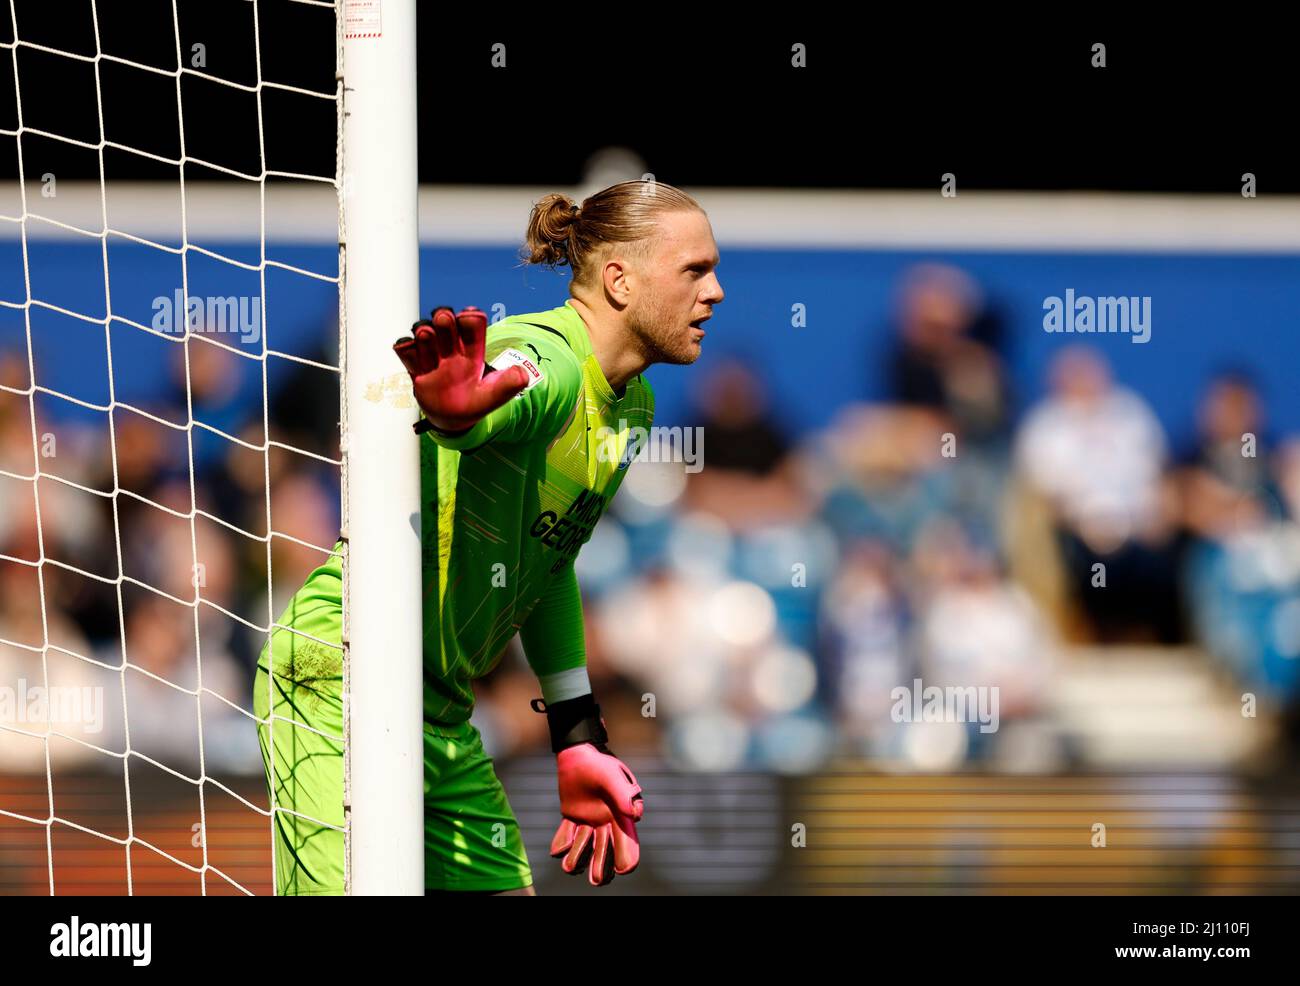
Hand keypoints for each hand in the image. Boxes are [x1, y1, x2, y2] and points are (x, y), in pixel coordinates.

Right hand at [392, 306, 528, 432]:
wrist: (452, 419)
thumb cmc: (475, 403)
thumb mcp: (493, 396)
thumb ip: (508, 385)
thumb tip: (523, 374)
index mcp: (473, 351)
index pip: (472, 325)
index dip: (470, 318)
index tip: (468, 319)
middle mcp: (452, 349)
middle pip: (446, 322)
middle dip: (444, 318)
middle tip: (444, 321)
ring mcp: (433, 357)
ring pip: (425, 334)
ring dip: (425, 332)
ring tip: (425, 336)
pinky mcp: (417, 368)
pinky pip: (406, 352)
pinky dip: (405, 347)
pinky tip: (408, 349)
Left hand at [551, 742, 643, 885]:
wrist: (578, 754)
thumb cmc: (600, 764)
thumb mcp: (613, 777)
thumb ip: (623, 795)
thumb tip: (635, 817)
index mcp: (620, 815)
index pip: (627, 842)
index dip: (627, 856)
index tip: (623, 869)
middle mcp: (606, 821)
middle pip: (606, 849)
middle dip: (602, 866)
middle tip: (597, 880)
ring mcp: (588, 820)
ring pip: (585, 845)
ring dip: (578, 858)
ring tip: (569, 867)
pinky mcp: (572, 816)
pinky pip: (566, 834)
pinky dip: (562, 843)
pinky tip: (557, 851)